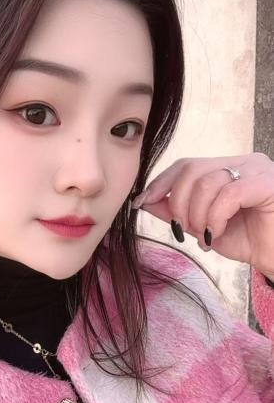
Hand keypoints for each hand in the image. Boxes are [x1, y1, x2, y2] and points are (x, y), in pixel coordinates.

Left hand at [131, 152, 273, 278]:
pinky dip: (215, 217)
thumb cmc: (248, 241)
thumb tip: (145, 201)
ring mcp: (257, 169)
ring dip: (197, 215)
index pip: (186, 165)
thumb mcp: (203, 226)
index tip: (141, 203)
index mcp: (228, 167)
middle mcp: (243, 161)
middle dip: (177, 203)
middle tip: (182, 230)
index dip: (160, 183)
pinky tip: (216, 233)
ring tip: (205, 235)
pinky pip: (229, 194)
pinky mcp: (268, 183)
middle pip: (191, 169)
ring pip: (207, 183)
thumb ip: (176, 211)